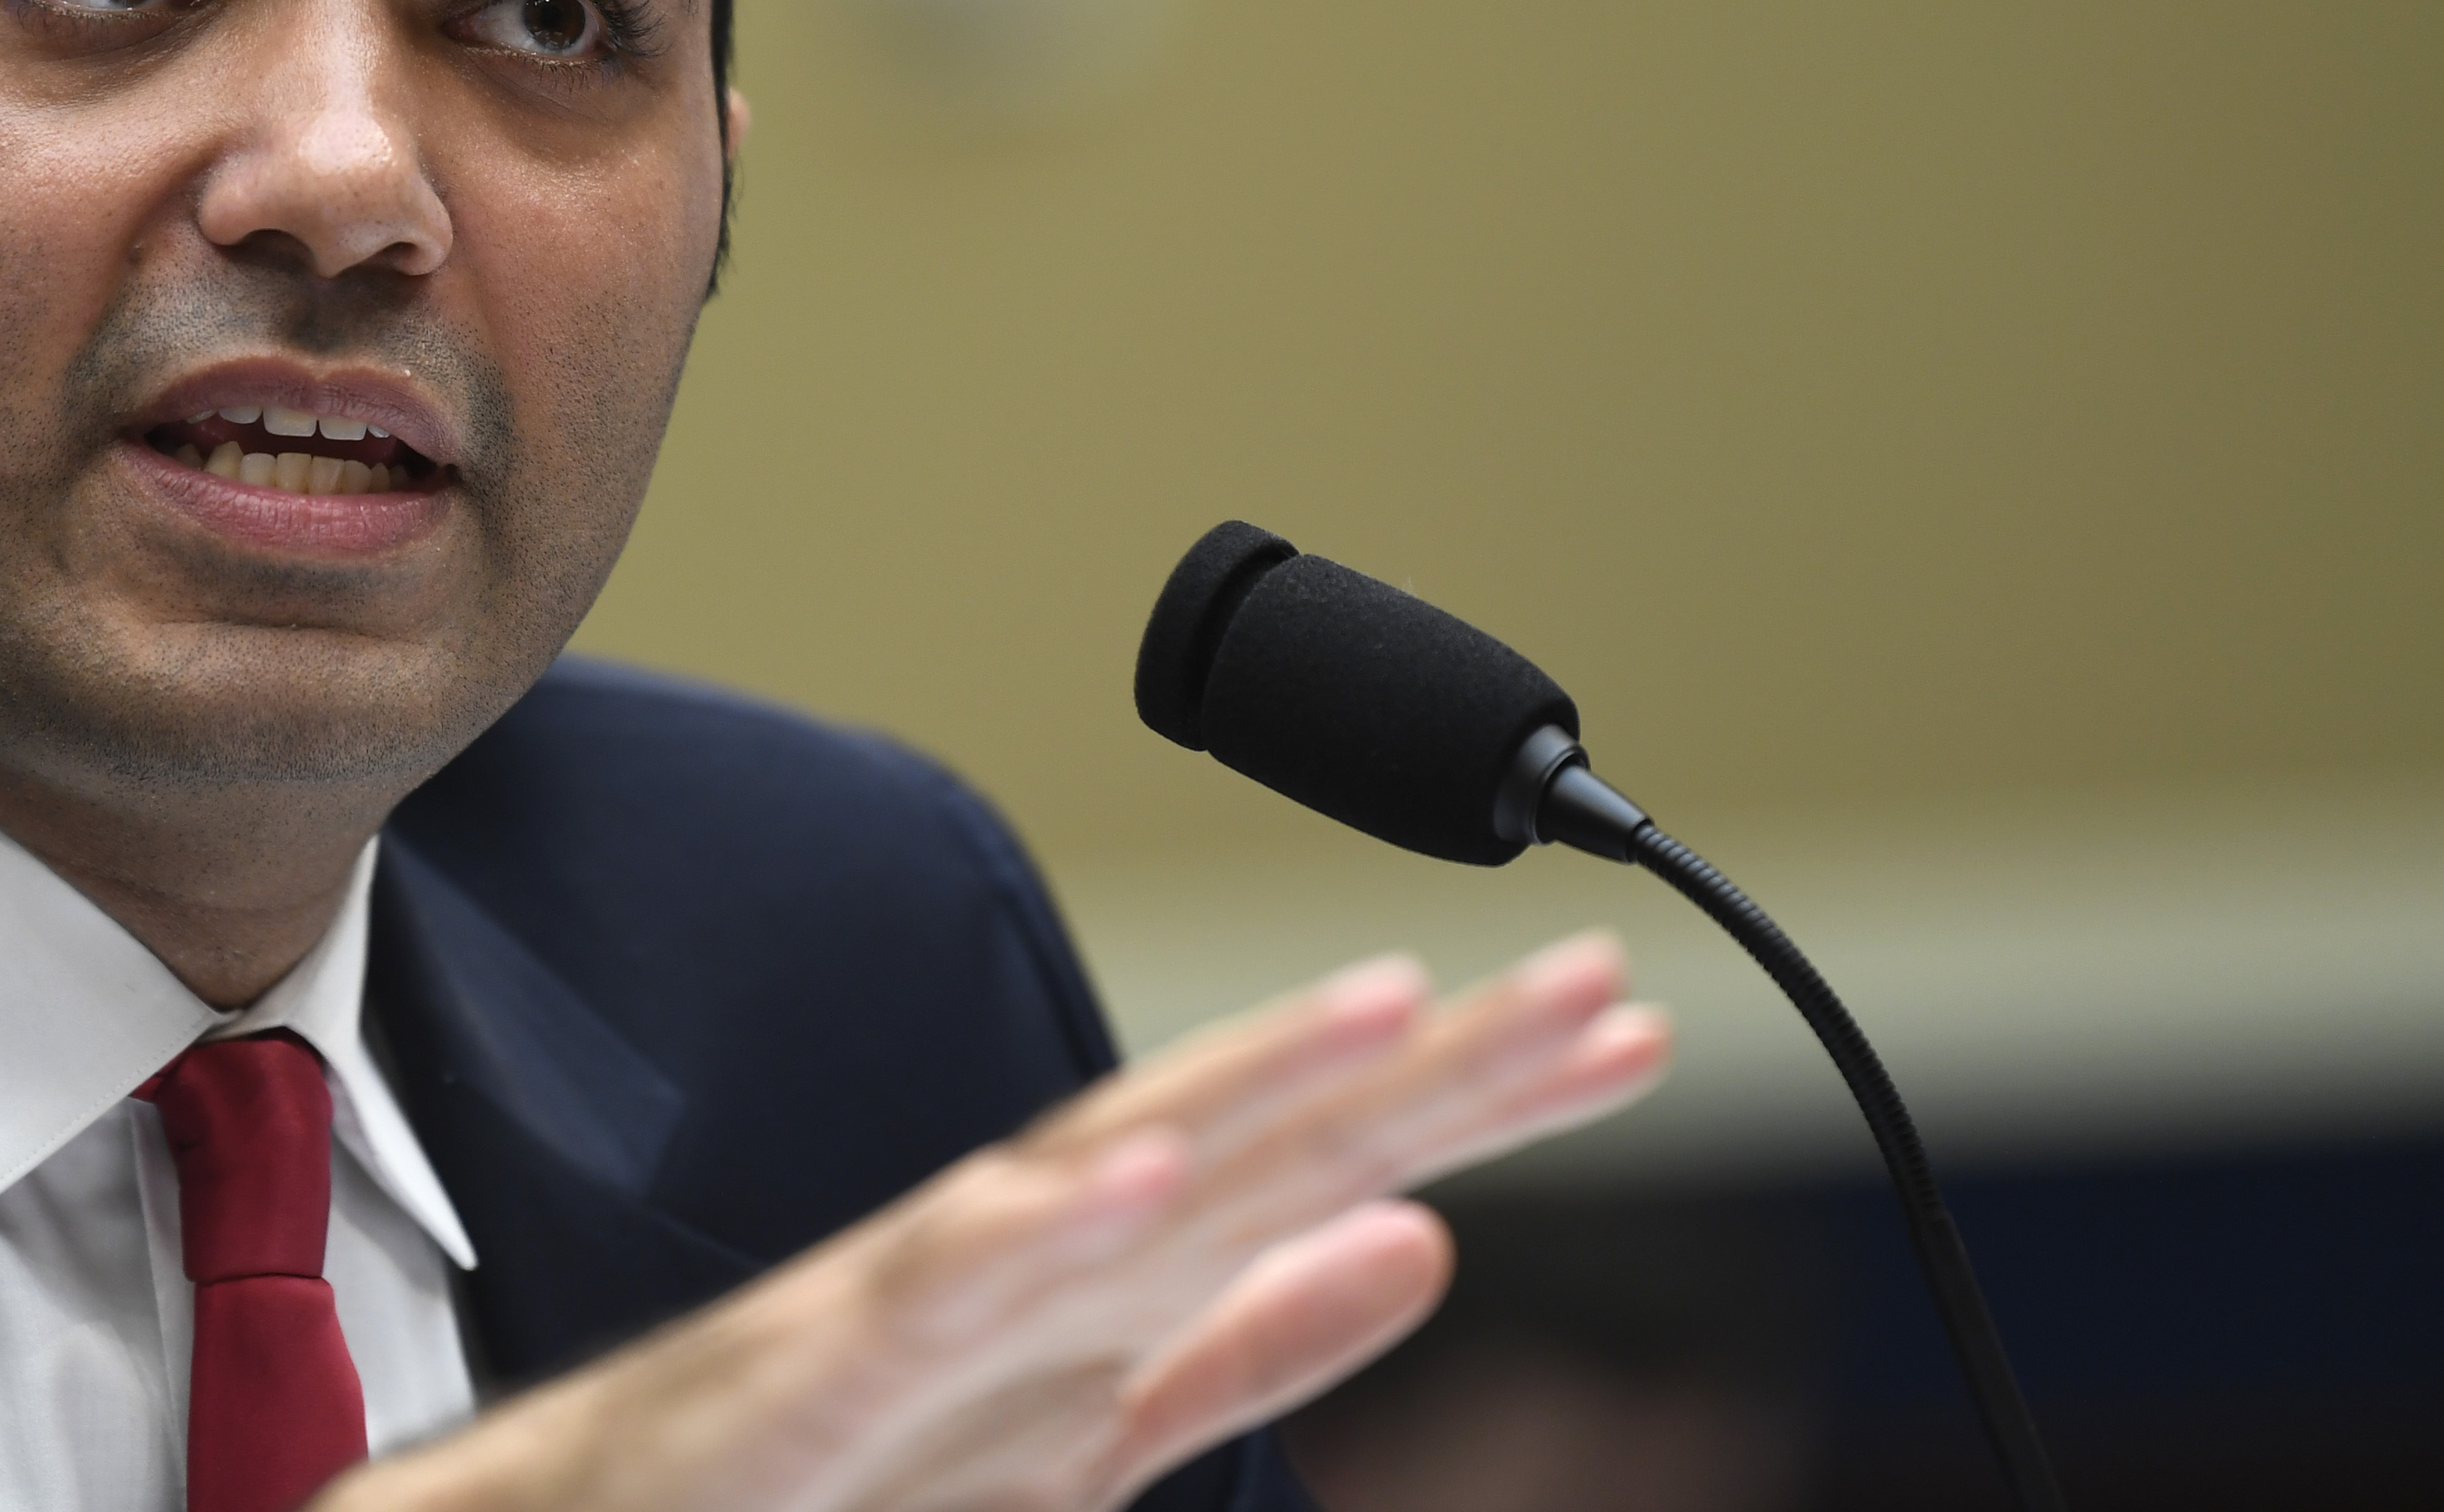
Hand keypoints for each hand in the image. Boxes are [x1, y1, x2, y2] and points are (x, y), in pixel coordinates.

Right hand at [325, 932, 1668, 1511]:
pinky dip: (1035, 1235)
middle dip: (1424, 1059)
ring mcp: (921, 1308)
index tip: (1629, 1028)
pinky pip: (933, 1298)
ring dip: (1248, 1087)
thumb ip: (1244, 1337)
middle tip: (1601, 981)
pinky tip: (1141, 1182)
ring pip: (1106, 1175)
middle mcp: (1031, 1259)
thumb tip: (1422, 1242)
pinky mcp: (813, 1380)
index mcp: (1104, 1274)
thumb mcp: (1093, 1428)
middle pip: (1250, 1133)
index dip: (1477, 1093)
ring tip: (1394, 1009)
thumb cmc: (834, 1474)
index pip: (1320, 1156)